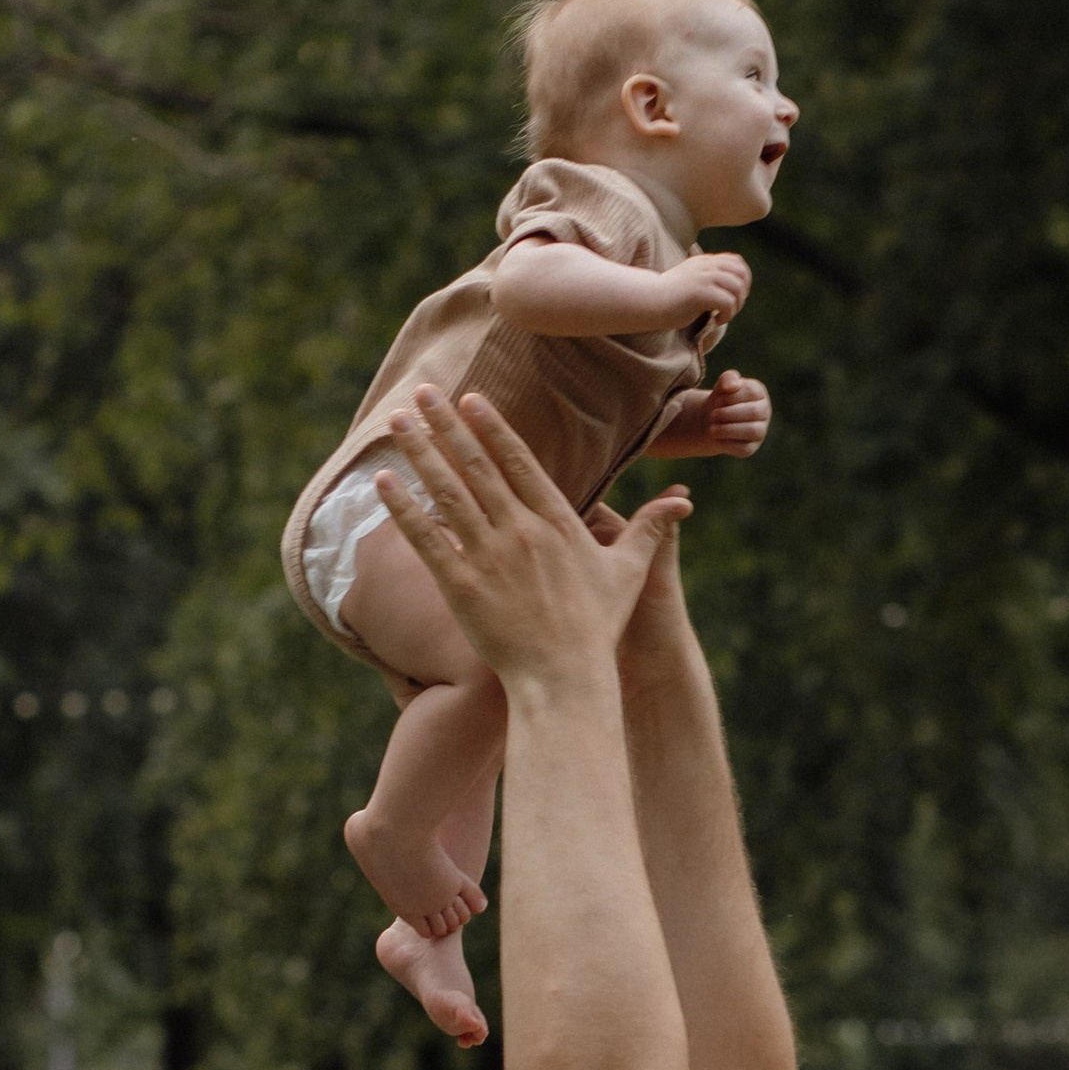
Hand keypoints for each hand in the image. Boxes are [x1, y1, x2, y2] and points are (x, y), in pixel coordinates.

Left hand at [382, 384, 688, 688]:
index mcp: (557, 523)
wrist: (566, 679)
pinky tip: (385, 481)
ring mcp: (490, 558)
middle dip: (448, 425)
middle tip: (424, 390)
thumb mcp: (629, 572)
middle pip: (478, 467)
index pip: (519, 463)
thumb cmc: (597, 629)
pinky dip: (404, 508)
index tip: (470, 400)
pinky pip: (427, 539)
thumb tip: (682, 502)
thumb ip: (649, 530)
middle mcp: (521, 532)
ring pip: (449, 493)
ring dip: (421, 452)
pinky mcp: (463, 587)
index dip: (492, 428)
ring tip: (399, 420)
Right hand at [668, 249, 752, 325]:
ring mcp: (704, 277)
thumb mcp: (691, 282)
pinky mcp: (700, 292)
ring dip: (735, 306)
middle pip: (742, 273)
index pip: (737, 263)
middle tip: (730, 309)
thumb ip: (708, 281)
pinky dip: (727, 315)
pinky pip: (727, 302)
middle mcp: (707, 266)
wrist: (648, 301)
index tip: (733, 297)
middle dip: (742, 294)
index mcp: (705, 262)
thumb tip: (730, 292)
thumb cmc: (668, 299)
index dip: (743, 281)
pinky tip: (715, 321)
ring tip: (722, 316)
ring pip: (737, 288)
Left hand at [689, 371, 771, 458]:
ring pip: (752, 431)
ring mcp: (760, 431)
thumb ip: (728, 378)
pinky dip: (727, 443)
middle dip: (730, 413)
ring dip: (728, 429)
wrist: (713, 419)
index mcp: (759, 393)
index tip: (718, 399)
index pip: (751, 392)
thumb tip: (733, 385)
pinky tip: (716, 438)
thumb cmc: (721, 399)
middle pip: (754, 412)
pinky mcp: (751, 448)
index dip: (732, 396)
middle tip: (713, 415)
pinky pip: (744, 449)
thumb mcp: (722, 385)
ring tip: (712, 428)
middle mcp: (764, 412)